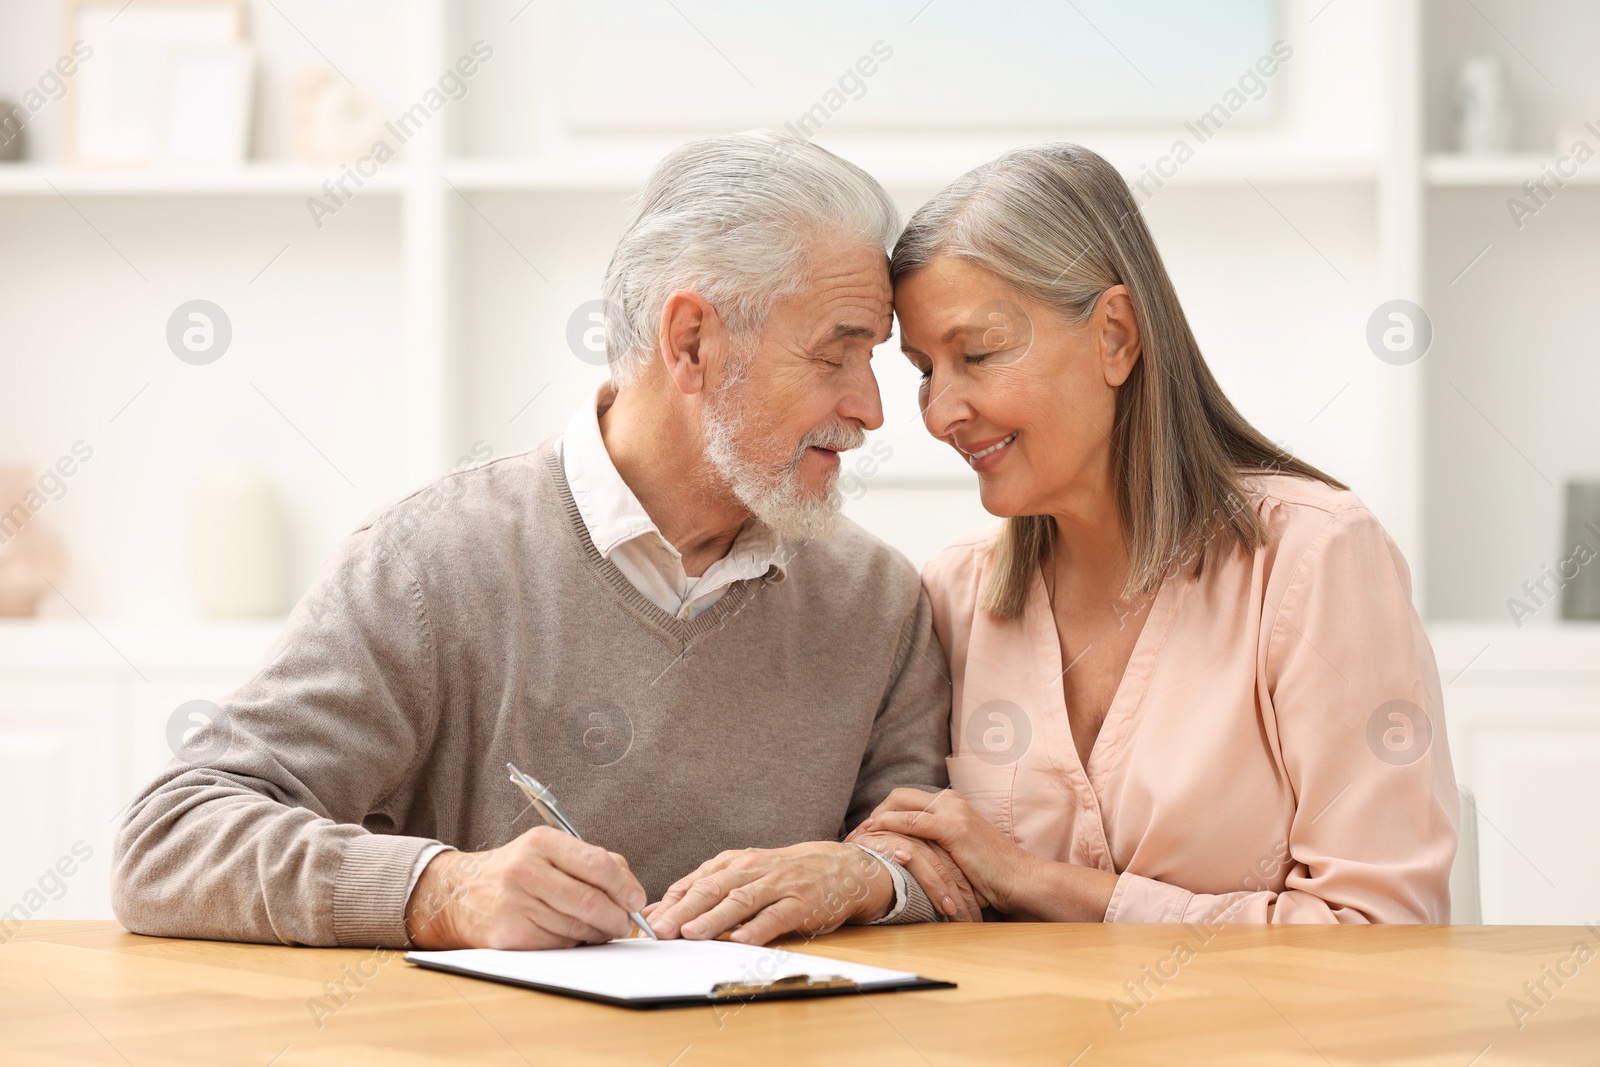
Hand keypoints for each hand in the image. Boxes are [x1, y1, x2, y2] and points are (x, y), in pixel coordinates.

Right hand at [404, 826, 646, 949]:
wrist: (459, 894)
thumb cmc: (516, 872)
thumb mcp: (549, 851)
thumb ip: (592, 862)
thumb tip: (631, 892)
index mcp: (542, 842)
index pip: (598, 864)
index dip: (625, 886)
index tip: (636, 900)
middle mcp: (526, 869)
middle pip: (591, 901)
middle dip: (617, 917)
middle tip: (624, 924)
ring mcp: (515, 903)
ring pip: (577, 926)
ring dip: (598, 933)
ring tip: (599, 929)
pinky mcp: (509, 934)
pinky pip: (558, 944)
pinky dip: (573, 943)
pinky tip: (571, 936)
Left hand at [644, 842, 891, 945]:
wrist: (840, 867)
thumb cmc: (785, 875)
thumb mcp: (745, 875)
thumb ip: (709, 891)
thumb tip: (665, 914)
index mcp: (734, 862)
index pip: (694, 883)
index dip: (669, 903)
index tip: (645, 923)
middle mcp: (753, 869)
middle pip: (711, 890)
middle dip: (683, 911)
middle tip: (660, 931)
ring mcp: (778, 884)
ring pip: (740, 901)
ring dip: (714, 918)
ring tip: (691, 934)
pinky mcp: (801, 902)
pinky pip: (776, 916)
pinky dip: (757, 929)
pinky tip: (741, 941)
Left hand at [861, 789, 1119, 921]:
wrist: (1020, 880)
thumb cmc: (989, 876)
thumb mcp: (955, 855)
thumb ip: (932, 847)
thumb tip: (900, 856)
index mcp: (951, 803)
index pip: (904, 798)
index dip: (881, 815)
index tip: (863, 835)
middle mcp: (950, 800)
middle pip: (896, 796)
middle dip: (871, 816)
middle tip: (854, 839)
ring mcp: (952, 810)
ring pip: (897, 805)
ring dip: (873, 824)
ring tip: (857, 845)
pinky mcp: (953, 827)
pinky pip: (909, 822)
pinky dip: (888, 830)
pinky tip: (875, 844)